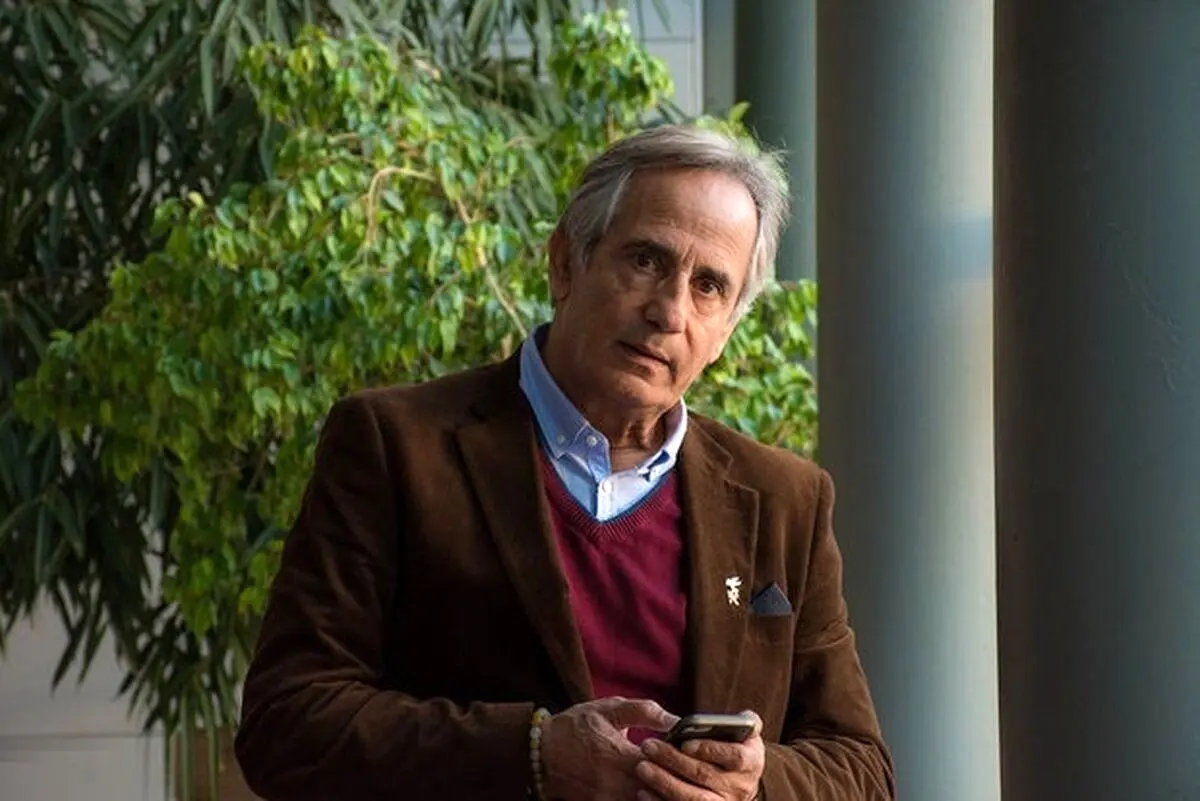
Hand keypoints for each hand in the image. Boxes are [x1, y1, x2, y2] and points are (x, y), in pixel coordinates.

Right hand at [539, 696, 679, 800]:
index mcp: (623, 756)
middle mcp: (618, 784)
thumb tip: (676, 719)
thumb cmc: (576, 727)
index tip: (688, 754)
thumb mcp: (609, 709)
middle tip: (686, 772)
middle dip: (676, 782)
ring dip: (660, 793)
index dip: (681, 763)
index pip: (666, 768)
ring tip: (670, 782)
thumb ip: (644, 712)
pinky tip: (649, 789)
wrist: (540, 752)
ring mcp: (609, 800)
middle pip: (660, 792)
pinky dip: (644, 798)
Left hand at [634, 710, 765, 800]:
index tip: (684, 743)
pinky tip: (643, 792)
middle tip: (648, 746)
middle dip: (673, 760)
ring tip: (642, 768)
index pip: (735, 756)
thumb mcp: (743, 731)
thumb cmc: (734, 746)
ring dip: (665, 783)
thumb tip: (727, 719)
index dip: (710, 750)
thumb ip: (738, 721)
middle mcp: (741, 787)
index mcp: (751, 761)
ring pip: (694, 799)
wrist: (736, 780)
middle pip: (705, 776)